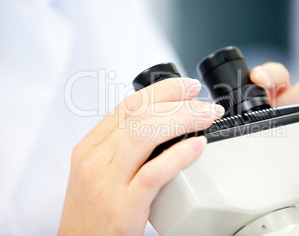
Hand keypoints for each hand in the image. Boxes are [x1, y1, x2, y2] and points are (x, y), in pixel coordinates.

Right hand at [58, 78, 223, 235]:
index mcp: (90, 147)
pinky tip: (198, 146)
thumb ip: (121, 146)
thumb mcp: (99, 171)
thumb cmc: (95, 211)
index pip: (128, 105)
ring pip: (145, 135)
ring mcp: (106, 183)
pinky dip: (178, 156)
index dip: (162, 90)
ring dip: (182, 120)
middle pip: (139, 115)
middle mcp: (95, 160)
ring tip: (207, 118)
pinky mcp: (122, 208)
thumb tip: (161, 123)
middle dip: (178, 102)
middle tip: (206, 104)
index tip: (187, 87)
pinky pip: (152, 174)